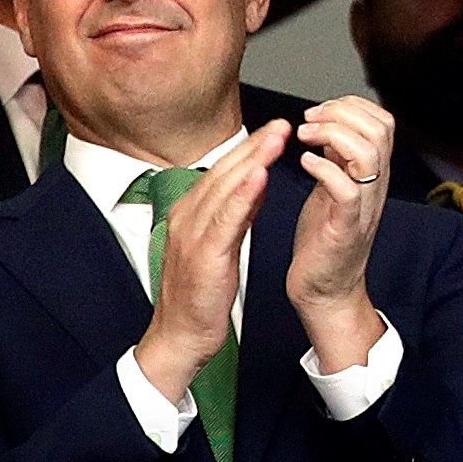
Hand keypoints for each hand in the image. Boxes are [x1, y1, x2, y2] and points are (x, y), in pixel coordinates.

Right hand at [133, 127, 280, 401]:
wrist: (179, 337)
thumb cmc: (200, 296)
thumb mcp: (221, 246)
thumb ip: (236, 214)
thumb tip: (255, 183)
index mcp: (189, 214)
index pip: (222, 172)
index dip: (249, 149)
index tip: (275, 130)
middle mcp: (186, 217)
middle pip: (224, 172)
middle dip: (254, 146)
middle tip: (282, 124)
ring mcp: (190, 234)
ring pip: (224, 188)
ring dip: (252, 160)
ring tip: (276, 138)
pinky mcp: (201, 254)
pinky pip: (225, 219)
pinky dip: (242, 195)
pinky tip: (259, 176)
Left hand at [288, 99, 392, 367]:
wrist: (326, 291)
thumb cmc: (324, 239)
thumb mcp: (333, 187)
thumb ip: (339, 157)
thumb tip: (332, 124)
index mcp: (373, 174)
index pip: (382, 121)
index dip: (350, 106)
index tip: (318, 114)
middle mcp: (375, 187)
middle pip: (380, 129)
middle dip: (340, 114)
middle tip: (307, 124)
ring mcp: (364, 207)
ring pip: (369, 152)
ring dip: (332, 135)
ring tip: (304, 140)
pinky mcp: (346, 228)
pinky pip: (347, 189)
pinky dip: (323, 168)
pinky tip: (303, 165)